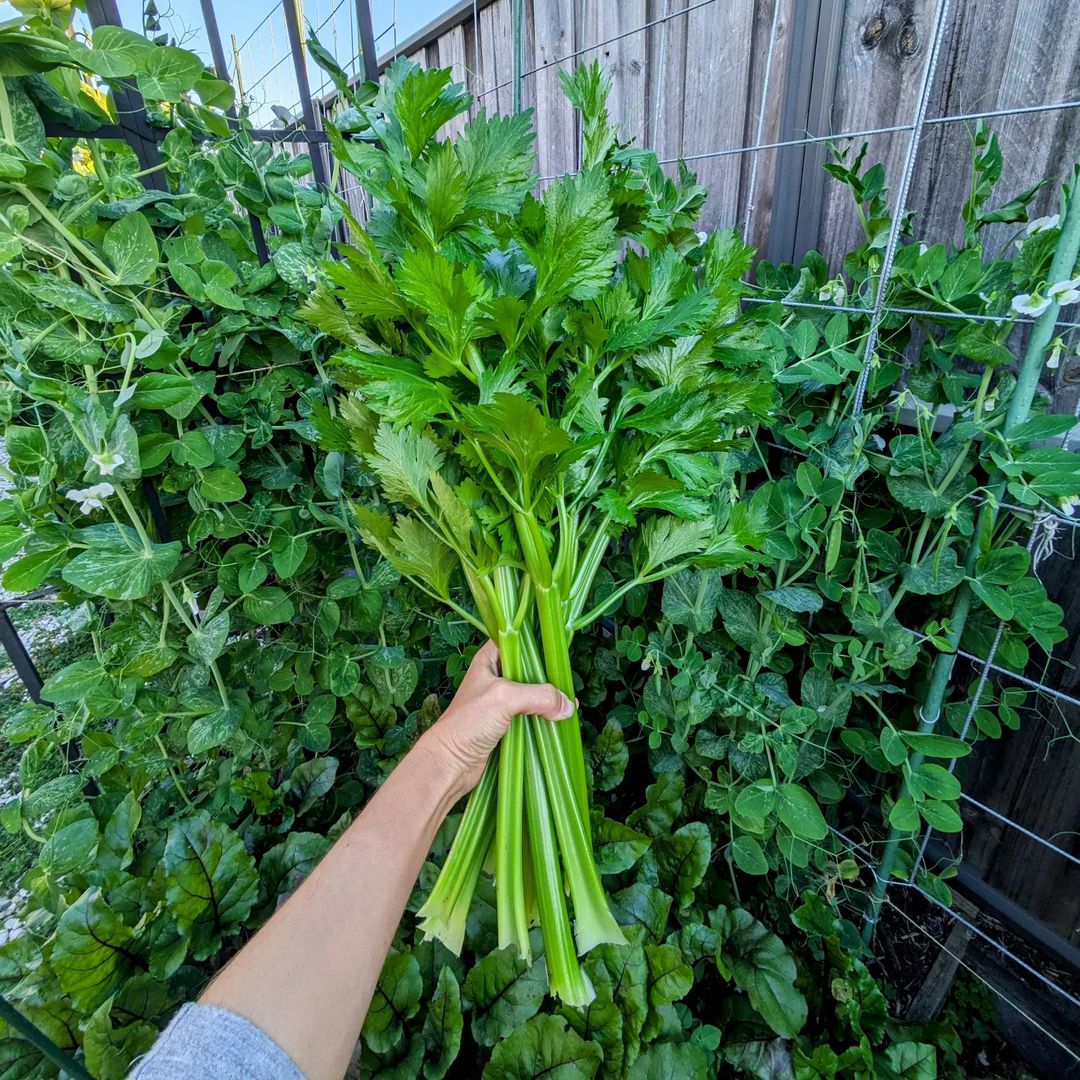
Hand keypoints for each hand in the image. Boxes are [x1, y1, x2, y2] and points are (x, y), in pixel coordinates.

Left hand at [418, 640, 574, 796]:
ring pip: (531, 694)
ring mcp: (500, 702)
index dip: (535, 644)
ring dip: (548, 700)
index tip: (557, 651)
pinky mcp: (506, 723)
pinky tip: (559, 721)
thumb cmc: (466, 723)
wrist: (450, 763)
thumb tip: (567, 704)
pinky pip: (530, 715)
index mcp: (488, 661)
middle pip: (529, 669)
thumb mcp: (504, 698)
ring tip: (568, 705)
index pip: (515, 641)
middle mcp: (494, 678)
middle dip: (548, 676)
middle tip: (567, 682)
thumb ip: (539, 695)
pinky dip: (544, 718)